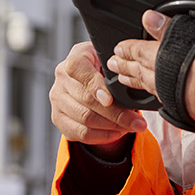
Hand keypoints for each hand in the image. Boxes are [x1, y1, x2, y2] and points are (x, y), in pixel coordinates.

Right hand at [50, 40, 147, 157]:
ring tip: (130, 126)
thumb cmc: (103, 67)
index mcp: (76, 58)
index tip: (110, 99)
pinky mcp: (59, 118)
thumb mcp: (111, 59)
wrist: (89, 77)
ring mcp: (57, 100)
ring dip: (112, 127)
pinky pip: (81, 133)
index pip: (79, 70)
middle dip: (116, 114)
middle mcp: (61, 79)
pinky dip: (103, 136)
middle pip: (87, 100)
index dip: (95, 86)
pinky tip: (117, 131)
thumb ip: (117, 67)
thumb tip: (129, 83)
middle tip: (137, 122)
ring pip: (85, 120)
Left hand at [108, 10, 194, 166]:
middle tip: (112, 63)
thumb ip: (175, 30)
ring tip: (125, 78)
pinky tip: (157, 95)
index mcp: (171, 63)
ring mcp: (183, 104)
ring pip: (151, 89)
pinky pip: (164, 101)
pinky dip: (154, 94)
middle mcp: (171, 87)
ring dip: (136, 81)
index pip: (140, 52)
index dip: (127, 47)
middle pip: (141, 73)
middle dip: (125, 66)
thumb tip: (150, 20)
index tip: (116, 46)